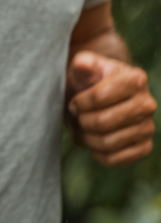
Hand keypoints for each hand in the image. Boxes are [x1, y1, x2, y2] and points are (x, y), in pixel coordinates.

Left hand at [68, 51, 155, 165]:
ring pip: (107, 142)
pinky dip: (97, 153)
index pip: (99, 97)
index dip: (79, 102)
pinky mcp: (144, 146)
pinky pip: (115, 159)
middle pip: (103, 122)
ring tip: (80, 129)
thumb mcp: (85, 66)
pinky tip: (92, 141)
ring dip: (85, 138)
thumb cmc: (90, 79)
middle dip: (81, 121)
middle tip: (75, 117)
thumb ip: (83, 63)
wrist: (102, 94)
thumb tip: (81, 64)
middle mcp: (147, 104)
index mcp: (135, 79)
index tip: (74, 102)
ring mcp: (148, 127)